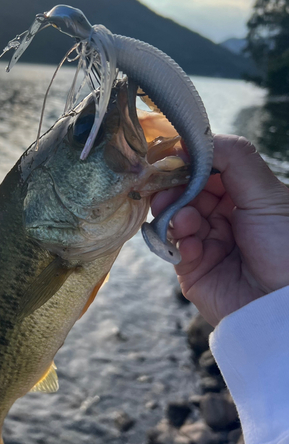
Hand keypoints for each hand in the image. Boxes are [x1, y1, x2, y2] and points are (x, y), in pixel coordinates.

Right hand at [151, 134, 288, 325]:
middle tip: (166, 191)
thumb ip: (234, 159)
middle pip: (184, 193)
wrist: (281, 305)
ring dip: (175, 216)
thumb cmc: (285, 246)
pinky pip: (173, 248)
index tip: (170, 157)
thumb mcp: (267, 195)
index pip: (206, 170)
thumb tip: (192, 139)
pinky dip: (178, 244)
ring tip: (186, 222)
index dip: (188, 163)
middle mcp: (221, 216)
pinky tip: (192, 248)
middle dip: (173, 190)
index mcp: (242, 196)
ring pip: (173, 218)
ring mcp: (204, 241)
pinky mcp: (190, 267)